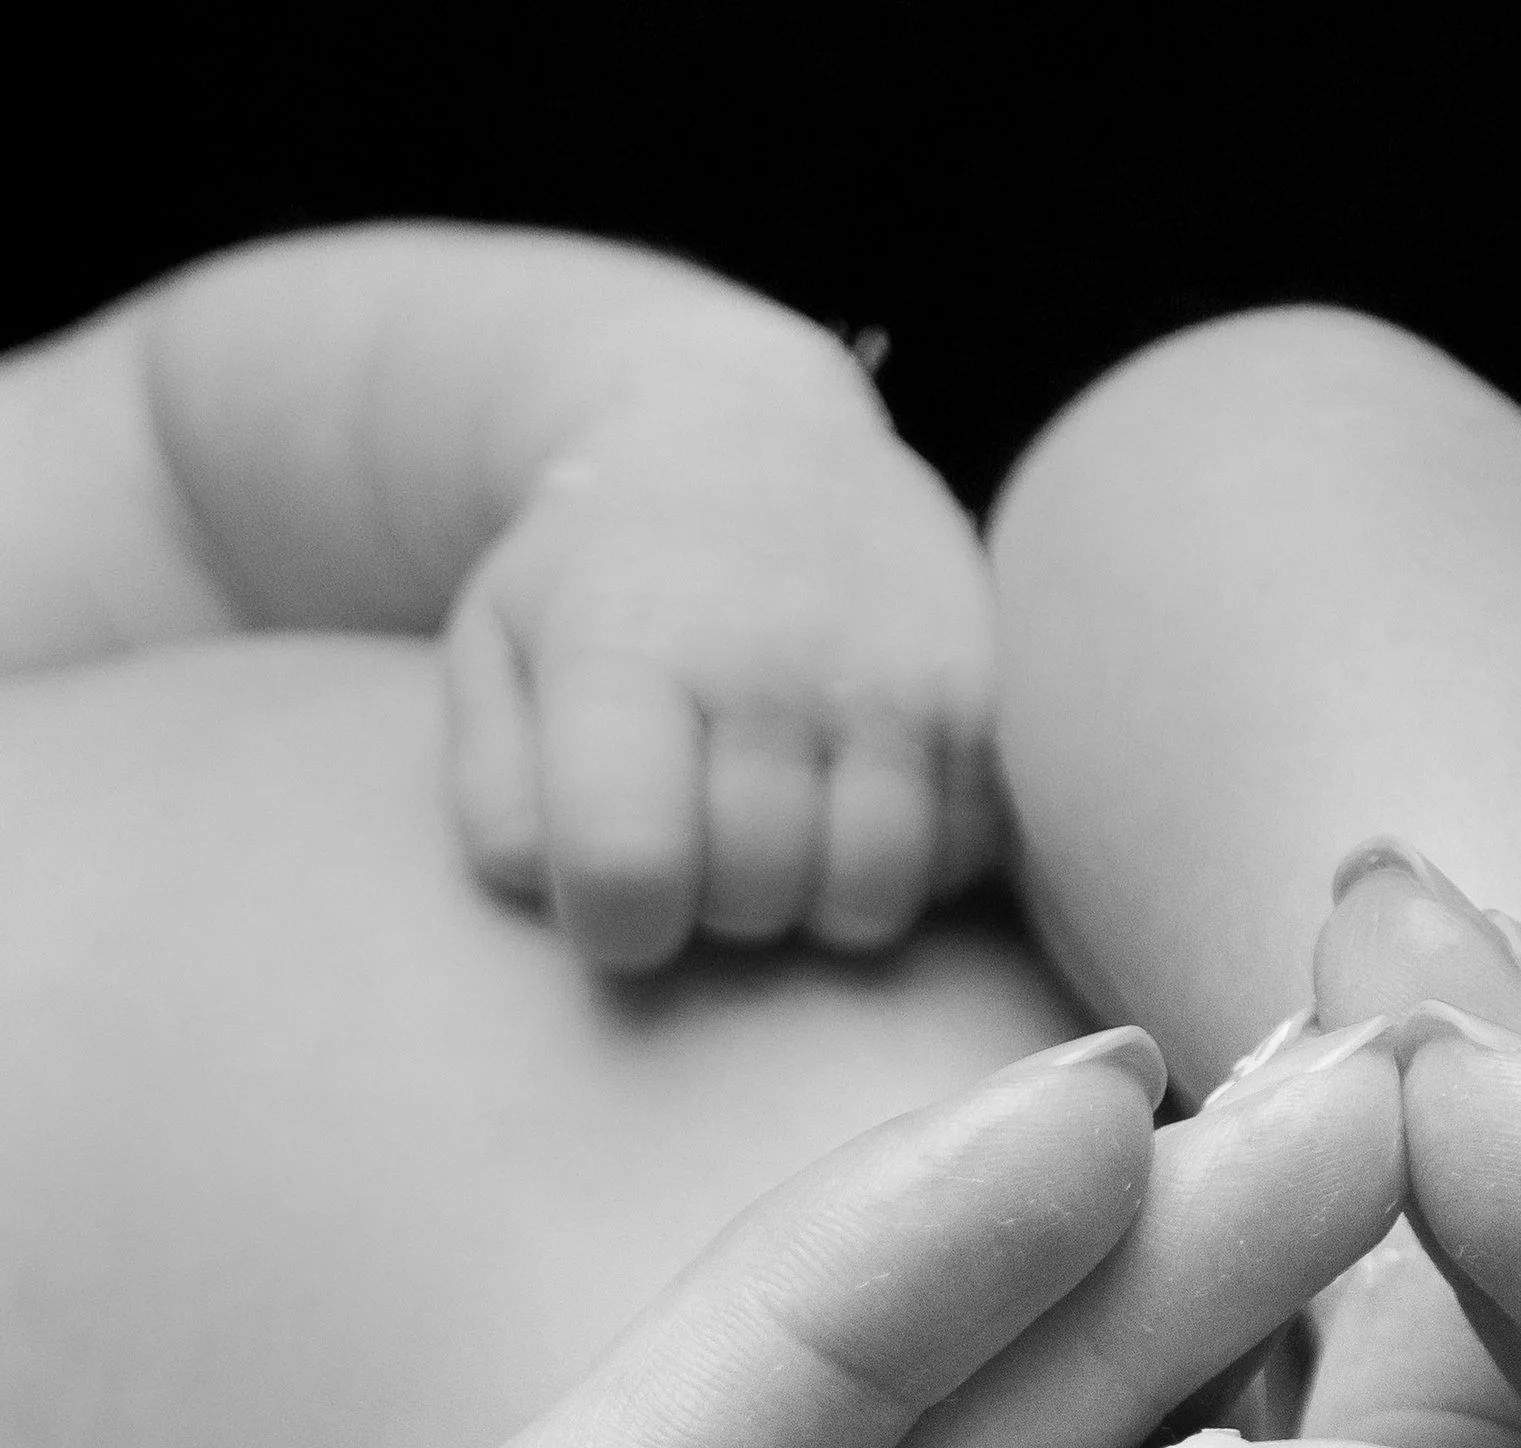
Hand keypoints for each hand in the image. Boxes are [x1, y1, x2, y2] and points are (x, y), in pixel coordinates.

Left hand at [445, 338, 999, 967]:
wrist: (748, 429)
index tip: (617, 872)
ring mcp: (901, 680)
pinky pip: (961, 859)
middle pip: (755, 903)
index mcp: (629, 652)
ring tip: (789, 806)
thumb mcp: (498, 656)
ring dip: (823, 885)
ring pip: (871, 901)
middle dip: (720, 895)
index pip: (628, 876)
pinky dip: (915, 850)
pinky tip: (864, 780)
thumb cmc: (600, 582)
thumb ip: (497, 799)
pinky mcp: (994, 701)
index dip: (616, 915)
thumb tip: (569, 896)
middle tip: (706, 815)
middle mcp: (776, 662)